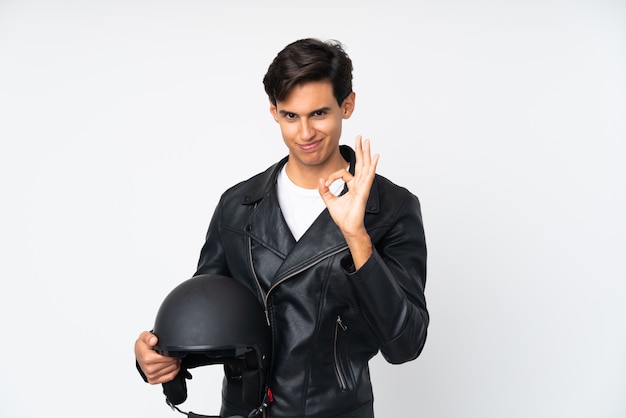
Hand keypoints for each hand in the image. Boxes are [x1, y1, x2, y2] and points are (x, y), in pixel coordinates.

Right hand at [134, 331, 180, 383]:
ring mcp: (151, 376)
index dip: (172, 354)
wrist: (139, 355)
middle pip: (172, 364)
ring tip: (171, 358)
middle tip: (172, 354)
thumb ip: (149, 337)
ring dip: (175, 364)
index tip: (171, 350)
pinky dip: (174, 371)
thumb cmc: (142, 347)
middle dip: (174, 358)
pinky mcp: (154, 381)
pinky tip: (171, 365)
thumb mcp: (144, 337)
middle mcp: (149, 369)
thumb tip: (153, 340)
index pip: (168, 358)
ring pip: (173, 370)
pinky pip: (170, 377)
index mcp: (147, 359)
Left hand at [319, 135, 378, 267]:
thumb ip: (324, 190)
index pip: (343, 174)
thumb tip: (320, 180)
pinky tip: (375, 157)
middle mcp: (359, 184)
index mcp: (353, 186)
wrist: (348, 228)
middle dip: (360, 150)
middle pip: (361, 163)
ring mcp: (363, 187)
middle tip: (361, 137)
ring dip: (366, 153)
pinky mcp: (364, 191)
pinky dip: (372, 166)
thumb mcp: (329, 201)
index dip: (332, 177)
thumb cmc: (343, 217)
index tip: (325, 183)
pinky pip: (368, 176)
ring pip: (365, 166)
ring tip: (367, 141)